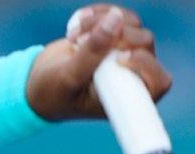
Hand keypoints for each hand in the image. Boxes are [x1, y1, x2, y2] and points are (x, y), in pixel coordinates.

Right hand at [25, 4, 171, 120]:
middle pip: (145, 43)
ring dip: (103, 21)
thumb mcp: (68, 76)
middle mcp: (130, 76)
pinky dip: (100, 13)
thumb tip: (115, 19)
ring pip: (132, 24)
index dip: (146, 64)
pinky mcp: (113, 38)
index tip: (120, 58)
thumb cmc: (52, 93)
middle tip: (83, 39)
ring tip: (74, 33)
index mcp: (126, 98)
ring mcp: (123, 54)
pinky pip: (119, 16)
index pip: (159, 82)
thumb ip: (92, 52)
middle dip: (117, 35)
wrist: (36, 83)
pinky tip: (79, 21)